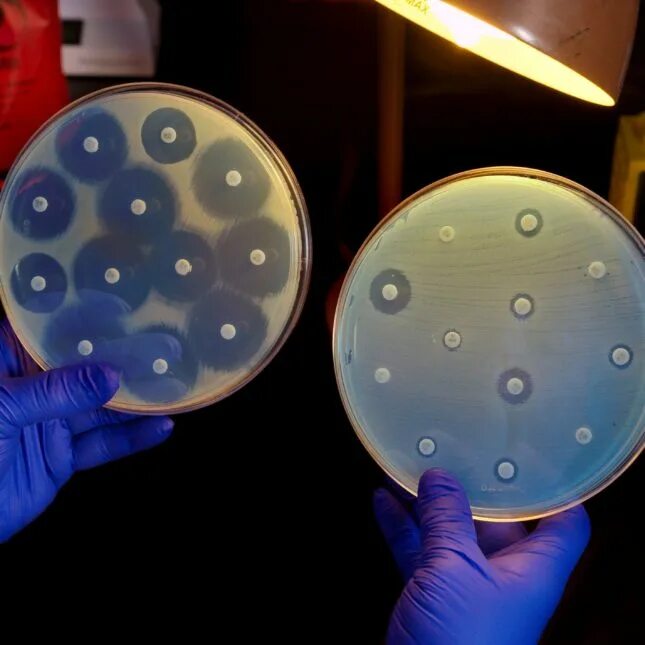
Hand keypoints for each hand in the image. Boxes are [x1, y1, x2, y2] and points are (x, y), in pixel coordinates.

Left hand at [0, 319, 173, 541]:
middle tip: (160, 345)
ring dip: (135, 401)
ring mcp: (50, 424)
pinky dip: (132, 438)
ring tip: (171, 387)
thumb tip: (110, 375)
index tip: (118, 302)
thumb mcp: (3, 411)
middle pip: (83, 368)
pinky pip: (103, 444)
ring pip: (100, 407)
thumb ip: (55, 392)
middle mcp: (33, 389)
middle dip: (119, 358)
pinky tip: (159, 427)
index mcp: (7, 365)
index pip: (46, 330)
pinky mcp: (62, 457)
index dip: (79, 314)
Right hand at [374, 469, 590, 644]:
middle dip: (470, 485)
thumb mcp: (455, 571)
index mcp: (531, 571)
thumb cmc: (460, 643)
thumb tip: (439, 477)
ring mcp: (465, 586)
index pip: (564, 522)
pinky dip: (402, 526)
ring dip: (426, 502)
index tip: (533, 452)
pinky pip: (419, 551)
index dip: (556, 487)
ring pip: (449, 531)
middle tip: (449, 447)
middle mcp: (502, 575)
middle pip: (495, 519)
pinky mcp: (432, 597)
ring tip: (405, 467)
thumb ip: (447, 520)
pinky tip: (382, 502)